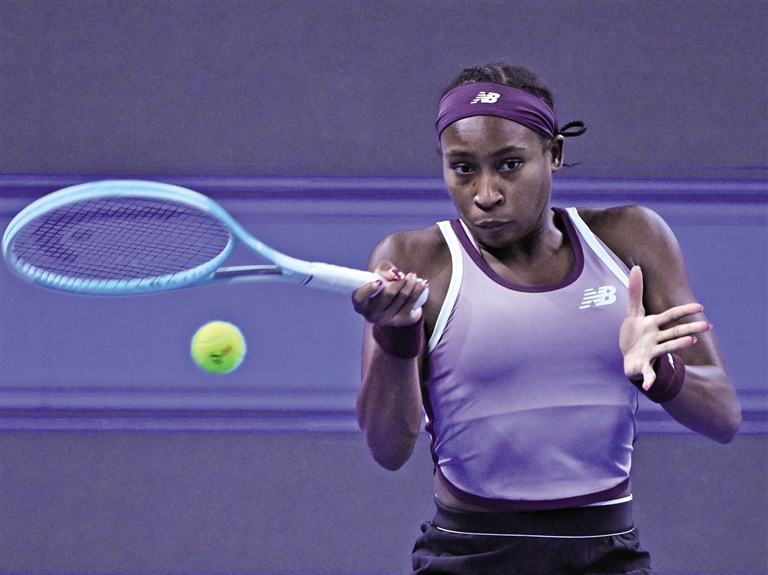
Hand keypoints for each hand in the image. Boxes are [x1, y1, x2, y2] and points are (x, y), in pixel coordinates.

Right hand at [352, 261, 427, 326]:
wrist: (394, 306)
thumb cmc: (382, 287)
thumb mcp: (379, 275)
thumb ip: (383, 270)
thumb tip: (395, 273)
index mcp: (361, 304)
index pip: (360, 298)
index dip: (369, 289)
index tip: (378, 281)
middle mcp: (372, 315)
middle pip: (388, 294)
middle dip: (399, 281)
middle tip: (404, 275)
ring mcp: (387, 320)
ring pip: (403, 297)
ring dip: (410, 283)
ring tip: (413, 276)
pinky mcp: (402, 321)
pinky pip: (413, 302)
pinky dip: (419, 290)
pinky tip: (423, 283)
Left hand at [620, 266, 710, 390]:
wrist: (628, 357)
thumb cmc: (634, 335)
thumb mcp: (632, 313)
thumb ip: (635, 292)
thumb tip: (636, 267)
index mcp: (654, 325)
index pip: (671, 316)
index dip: (684, 311)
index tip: (700, 306)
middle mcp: (656, 339)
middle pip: (674, 333)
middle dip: (689, 329)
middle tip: (708, 325)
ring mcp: (651, 353)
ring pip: (666, 349)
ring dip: (678, 346)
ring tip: (692, 342)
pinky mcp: (642, 367)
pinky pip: (648, 374)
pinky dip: (650, 381)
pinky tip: (650, 387)